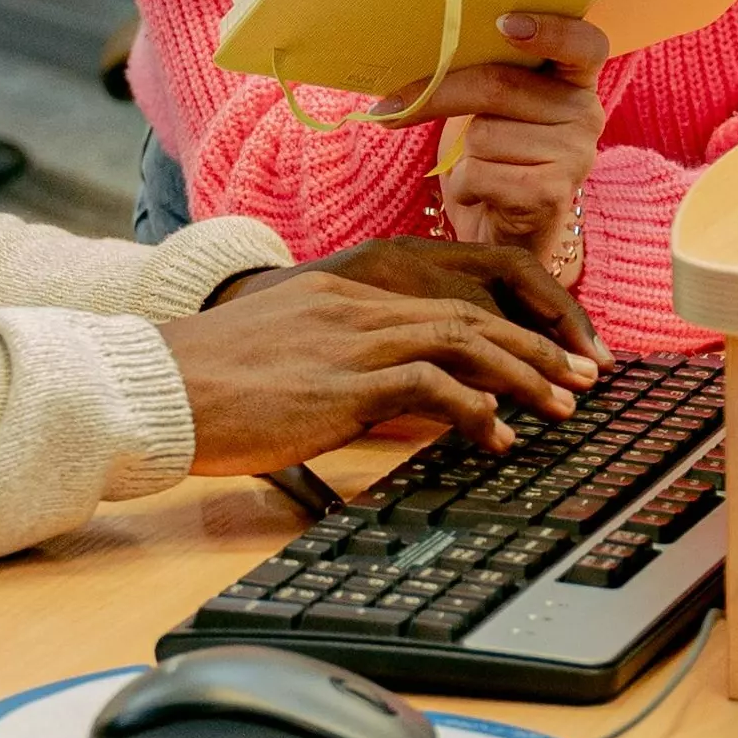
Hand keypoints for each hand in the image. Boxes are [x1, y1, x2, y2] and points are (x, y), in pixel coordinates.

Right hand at [160, 263, 597, 475]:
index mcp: (342, 298)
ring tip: (561, 408)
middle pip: (472, 315)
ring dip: (524, 376)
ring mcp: (352, 340)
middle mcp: (356, 308)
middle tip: (582, 379)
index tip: (541, 358)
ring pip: (467, 342)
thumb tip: (366, 413)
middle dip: (536, 348)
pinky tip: (497, 438)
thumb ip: (331, 375)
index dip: (503, 328)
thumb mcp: (279, 366)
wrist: (156, 387)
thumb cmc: (204, 389)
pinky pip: (432, 387)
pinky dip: (476, 410)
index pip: (444, 301)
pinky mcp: (343, 380)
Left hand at [354, 10, 604, 273]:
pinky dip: (464, 184)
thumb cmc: (497, 158)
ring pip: (483, 133)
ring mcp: (576, 156)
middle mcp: (586, 114)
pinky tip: (481, 193)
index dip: (549, 29)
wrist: (508, 233)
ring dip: (462, 156)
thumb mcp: (497, 107)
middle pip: (499, 85)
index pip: (585, 43)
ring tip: (480, 169)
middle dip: (437, 94)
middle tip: (391, 106)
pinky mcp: (552, 194)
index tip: (503, 23)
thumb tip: (418, 61)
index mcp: (577, 80)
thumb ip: (489, 75)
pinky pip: (480, 173)